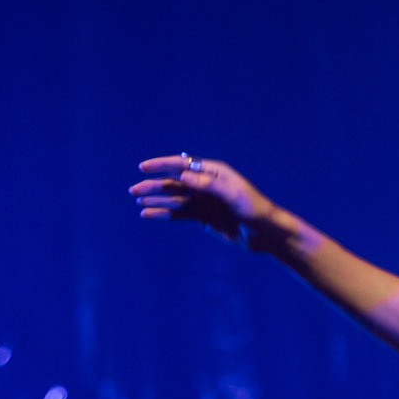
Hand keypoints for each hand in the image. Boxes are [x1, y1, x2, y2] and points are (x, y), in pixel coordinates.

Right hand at [129, 154, 276, 244]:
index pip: (183, 165)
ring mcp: (204, 202)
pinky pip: (179, 214)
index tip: (143, 168)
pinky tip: (148, 214)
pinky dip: (164, 214)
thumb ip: (209, 185)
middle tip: (133, 189)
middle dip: (153, 185)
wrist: (265, 234)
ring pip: (174, 199)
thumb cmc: (254, 209)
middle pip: (174, 183)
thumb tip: (183, 176)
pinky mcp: (204, 218)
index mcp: (214, 173)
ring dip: (155, 199)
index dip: (162, 165)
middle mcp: (206, 185)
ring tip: (137, 200)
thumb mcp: (233, 195)